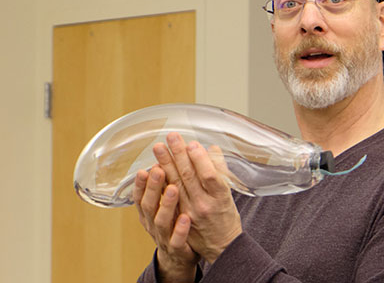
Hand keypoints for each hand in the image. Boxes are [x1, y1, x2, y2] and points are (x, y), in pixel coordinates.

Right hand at [133, 166, 198, 281]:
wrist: (179, 258)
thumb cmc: (173, 224)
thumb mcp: (166, 204)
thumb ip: (165, 185)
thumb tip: (165, 159)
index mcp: (148, 212)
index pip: (140, 195)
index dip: (140, 183)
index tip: (143, 168)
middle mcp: (152, 224)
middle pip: (148, 205)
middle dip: (153, 187)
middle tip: (160, 169)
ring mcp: (163, 237)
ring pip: (161, 221)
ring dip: (166, 204)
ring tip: (173, 188)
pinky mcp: (177, 249)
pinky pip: (177, 240)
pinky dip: (180, 229)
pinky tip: (186, 217)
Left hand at [153, 132, 242, 263]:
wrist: (222, 246)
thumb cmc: (226, 215)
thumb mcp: (228, 193)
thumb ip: (220, 171)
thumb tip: (211, 148)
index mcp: (220, 197)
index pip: (209, 175)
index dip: (199, 159)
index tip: (191, 143)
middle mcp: (204, 205)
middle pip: (189, 177)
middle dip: (178, 155)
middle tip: (170, 137)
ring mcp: (190, 213)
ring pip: (175, 186)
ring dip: (166, 165)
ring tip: (158, 148)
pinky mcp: (179, 219)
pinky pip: (166, 199)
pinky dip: (160, 183)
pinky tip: (154, 170)